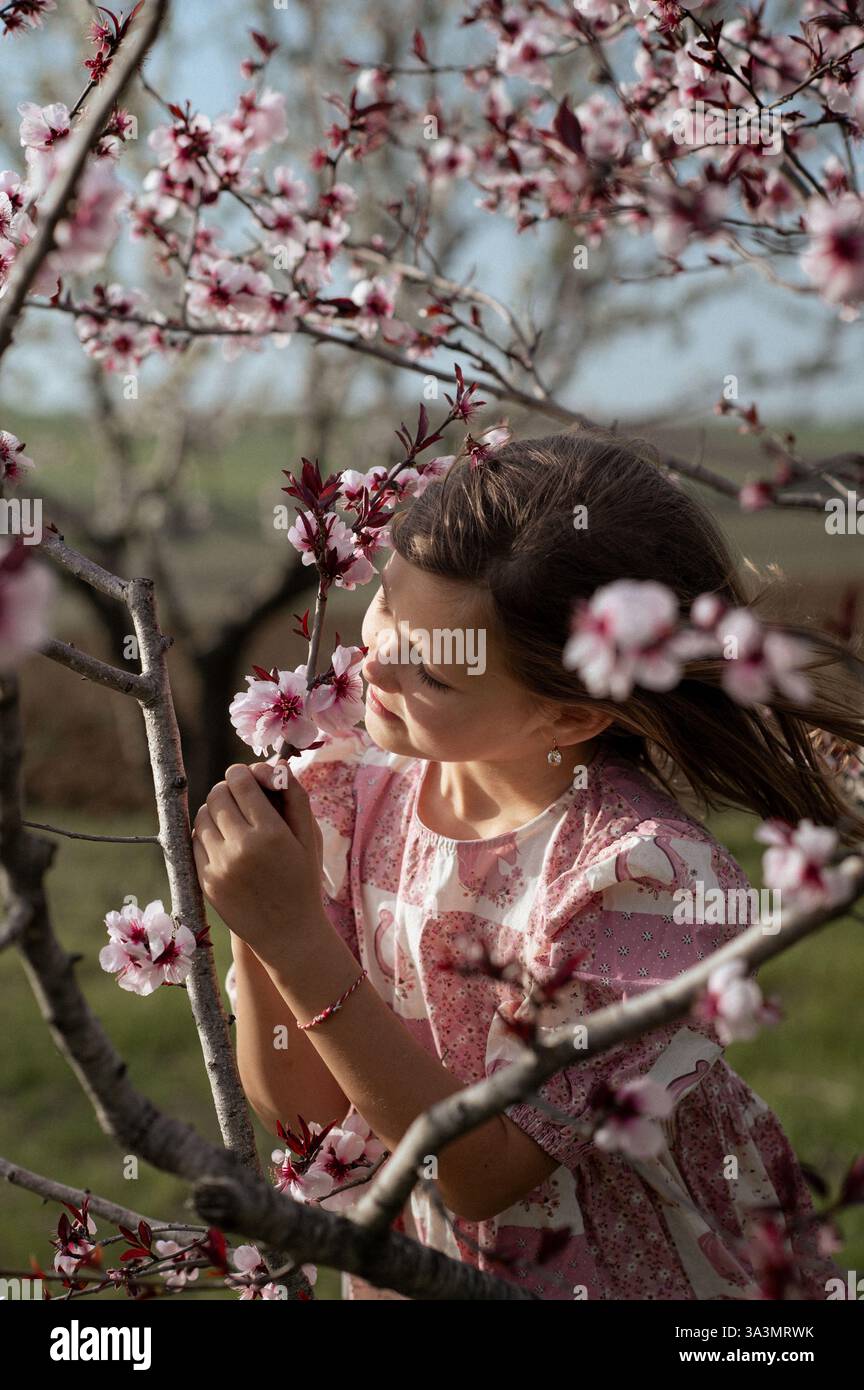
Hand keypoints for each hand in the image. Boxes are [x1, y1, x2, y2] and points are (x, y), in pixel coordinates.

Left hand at [192, 760, 328, 964]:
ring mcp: (219, 866)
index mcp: (271, 833)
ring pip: (202, 816)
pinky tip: (224, 841)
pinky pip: (195, 842)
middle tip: (240, 797)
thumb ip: (295, 797)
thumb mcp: (310, 837)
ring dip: (215, 811)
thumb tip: (277, 764)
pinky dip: (207, 834)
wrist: (288, 933)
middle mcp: (242, 847)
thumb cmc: (303, 879)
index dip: (242, 774)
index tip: (248, 778)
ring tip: (232, 820)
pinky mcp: (205, 881)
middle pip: (217, 795)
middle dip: (228, 790)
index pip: (240, 781)